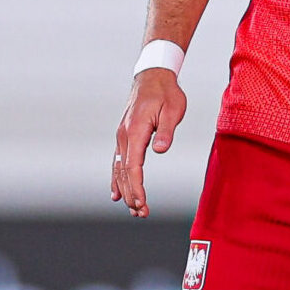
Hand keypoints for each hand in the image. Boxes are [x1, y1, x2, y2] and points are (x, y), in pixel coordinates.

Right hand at [111, 68, 186, 217]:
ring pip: (119, 169)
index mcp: (135, 130)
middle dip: (131, 194)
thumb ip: (165, 131)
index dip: (136, 187)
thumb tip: (160, 150)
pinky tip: (117, 193)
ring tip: (133, 209)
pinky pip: (118, 161)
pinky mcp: (124, 135)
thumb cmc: (167, 93)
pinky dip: (117, 179)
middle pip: (124, 172)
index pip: (133, 166)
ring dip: (125, 190)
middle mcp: (123, 135)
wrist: (154, 75)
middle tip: (141, 214)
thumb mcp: (173, 110)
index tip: (141, 203)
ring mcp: (121, 135)